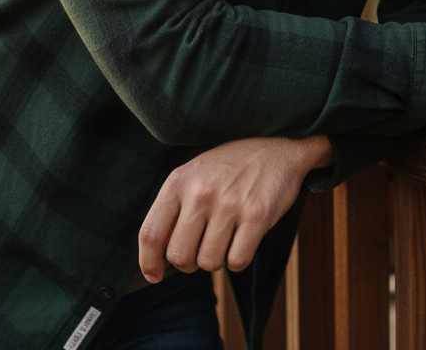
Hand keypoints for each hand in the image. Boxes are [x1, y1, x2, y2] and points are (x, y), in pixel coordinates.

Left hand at [138, 135, 332, 281]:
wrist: (277, 149)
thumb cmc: (230, 167)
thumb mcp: (194, 174)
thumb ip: (174, 206)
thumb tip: (155, 255)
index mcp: (179, 180)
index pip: (151, 233)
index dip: (148, 262)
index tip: (155, 275)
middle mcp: (201, 191)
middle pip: (178, 256)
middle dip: (189, 262)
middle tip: (202, 249)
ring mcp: (229, 203)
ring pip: (208, 263)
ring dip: (217, 260)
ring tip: (226, 238)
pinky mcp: (256, 215)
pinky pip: (236, 262)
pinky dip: (239, 259)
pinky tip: (244, 240)